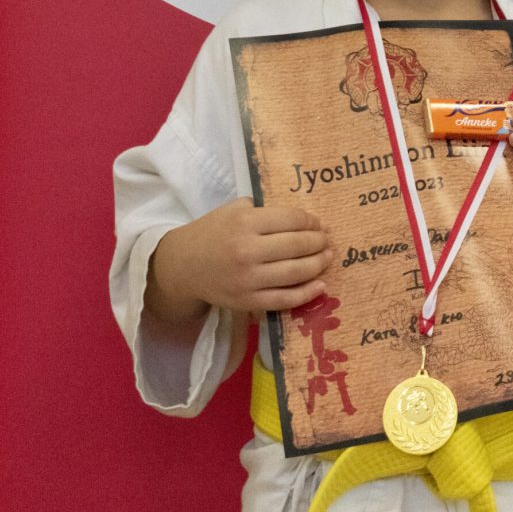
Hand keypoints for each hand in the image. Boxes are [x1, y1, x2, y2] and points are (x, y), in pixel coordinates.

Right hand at [148, 199, 333, 322]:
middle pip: (297, 245)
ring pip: (295, 272)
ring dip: (318, 264)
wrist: (184, 266)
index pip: (291, 220)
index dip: (311, 221)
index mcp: (245, 222)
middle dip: (319, 242)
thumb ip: (264, 210)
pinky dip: (307, 293)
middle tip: (328, 240)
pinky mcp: (248, 301)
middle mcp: (247, 250)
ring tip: (328, 257)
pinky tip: (321, 285)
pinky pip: (284, 299)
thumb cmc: (212, 232)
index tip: (318, 223)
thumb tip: (303, 219)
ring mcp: (248, 279)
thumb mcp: (233, 210)